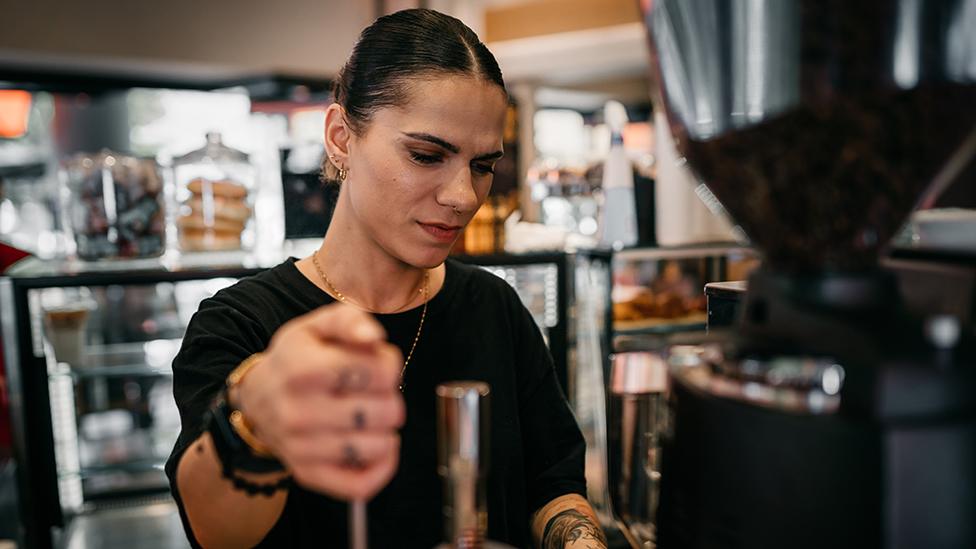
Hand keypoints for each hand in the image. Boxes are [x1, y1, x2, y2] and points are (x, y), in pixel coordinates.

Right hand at [233, 304, 404, 500]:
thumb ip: (349, 320)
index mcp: (304, 369)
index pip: (379, 372)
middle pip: (385, 411)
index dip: (390, 365)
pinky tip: (379, 446)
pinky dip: (383, 467)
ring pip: (378, 446)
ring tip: (372, 416)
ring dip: (387, 430)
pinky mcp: (309, 475)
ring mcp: (302, 448)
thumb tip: (374, 336)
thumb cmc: (296, 359)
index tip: (378, 365)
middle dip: (391, 397)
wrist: (257, 400)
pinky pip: (361, 485)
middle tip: (375, 392)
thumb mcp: (315, 327)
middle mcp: (299, 412)